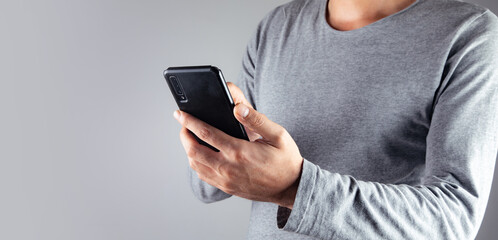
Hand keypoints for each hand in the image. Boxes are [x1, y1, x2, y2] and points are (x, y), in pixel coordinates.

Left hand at [174, 83, 303, 207]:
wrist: (291, 187)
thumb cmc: (285, 159)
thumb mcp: (277, 134)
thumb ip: (256, 119)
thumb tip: (236, 107)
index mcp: (239, 151)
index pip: (206, 133)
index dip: (189, 121)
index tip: (179, 113)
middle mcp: (229, 168)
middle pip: (193, 150)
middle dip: (184, 134)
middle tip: (183, 124)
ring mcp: (226, 180)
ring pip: (195, 165)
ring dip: (188, 149)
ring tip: (190, 137)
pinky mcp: (227, 188)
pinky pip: (203, 175)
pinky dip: (196, 163)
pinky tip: (200, 153)